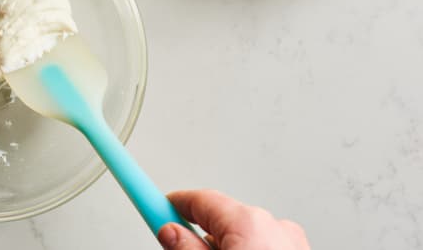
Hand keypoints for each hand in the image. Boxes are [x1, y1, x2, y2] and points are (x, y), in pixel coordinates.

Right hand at [157, 190, 309, 249]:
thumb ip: (187, 249)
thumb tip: (170, 233)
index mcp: (249, 222)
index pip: (199, 199)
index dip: (171, 202)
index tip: (150, 200)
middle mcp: (274, 224)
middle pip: (221, 217)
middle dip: (200, 232)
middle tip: (181, 248)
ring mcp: (292, 242)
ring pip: (244, 234)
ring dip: (227, 245)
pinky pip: (265, 245)